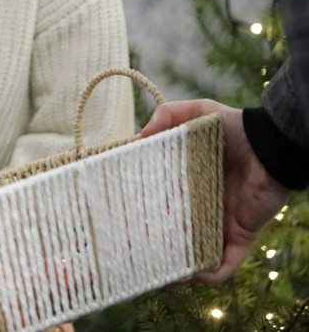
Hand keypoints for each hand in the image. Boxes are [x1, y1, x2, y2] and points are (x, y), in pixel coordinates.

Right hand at [142, 100, 291, 283]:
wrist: (272, 147)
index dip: (139, 212)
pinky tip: (190, 278)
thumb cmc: (237, 128)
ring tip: (157, 277)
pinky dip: (209, 275)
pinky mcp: (239, 236)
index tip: (119, 218)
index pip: (159, 203)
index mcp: (187, 184)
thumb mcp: (200, 113)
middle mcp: (201, 207)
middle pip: (173, 234)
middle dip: (154, 247)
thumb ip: (168, 115)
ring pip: (196, 256)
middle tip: (130, 252)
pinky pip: (224, 265)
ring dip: (178, 269)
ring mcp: (219, 224)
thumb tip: (139, 135)